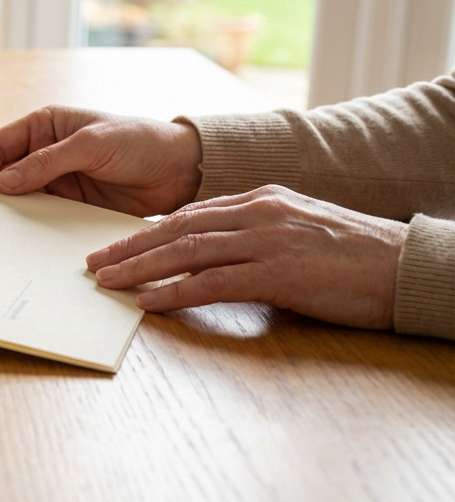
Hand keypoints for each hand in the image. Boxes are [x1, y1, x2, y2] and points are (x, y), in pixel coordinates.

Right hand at [0, 106, 202, 216]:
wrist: (182, 170)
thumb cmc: (138, 141)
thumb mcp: (91, 145)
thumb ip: (47, 162)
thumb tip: (3, 181)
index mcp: (45, 126)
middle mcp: (46, 153)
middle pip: (5, 174)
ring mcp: (59, 181)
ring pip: (23, 199)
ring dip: (10, 214)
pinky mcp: (73, 206)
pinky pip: (44, 218)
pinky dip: (33, 229)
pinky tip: (23, 244)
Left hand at [88, 185, 406, 329]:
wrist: (407, 267)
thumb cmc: (355, 257)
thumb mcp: (298, 233)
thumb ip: (255, 237)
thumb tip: (214, 258)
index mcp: (262, 200)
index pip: (190, 213)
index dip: (147, 231)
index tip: (115, 246)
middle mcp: (259, 213)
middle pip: (177, 228)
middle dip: (130, 247)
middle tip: (94, 264)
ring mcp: (268, 240)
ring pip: (187, 251)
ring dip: (140, 268)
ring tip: (107, 282)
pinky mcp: (279, 272)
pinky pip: (213, 282)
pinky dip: (175, 291)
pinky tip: (148, 302)